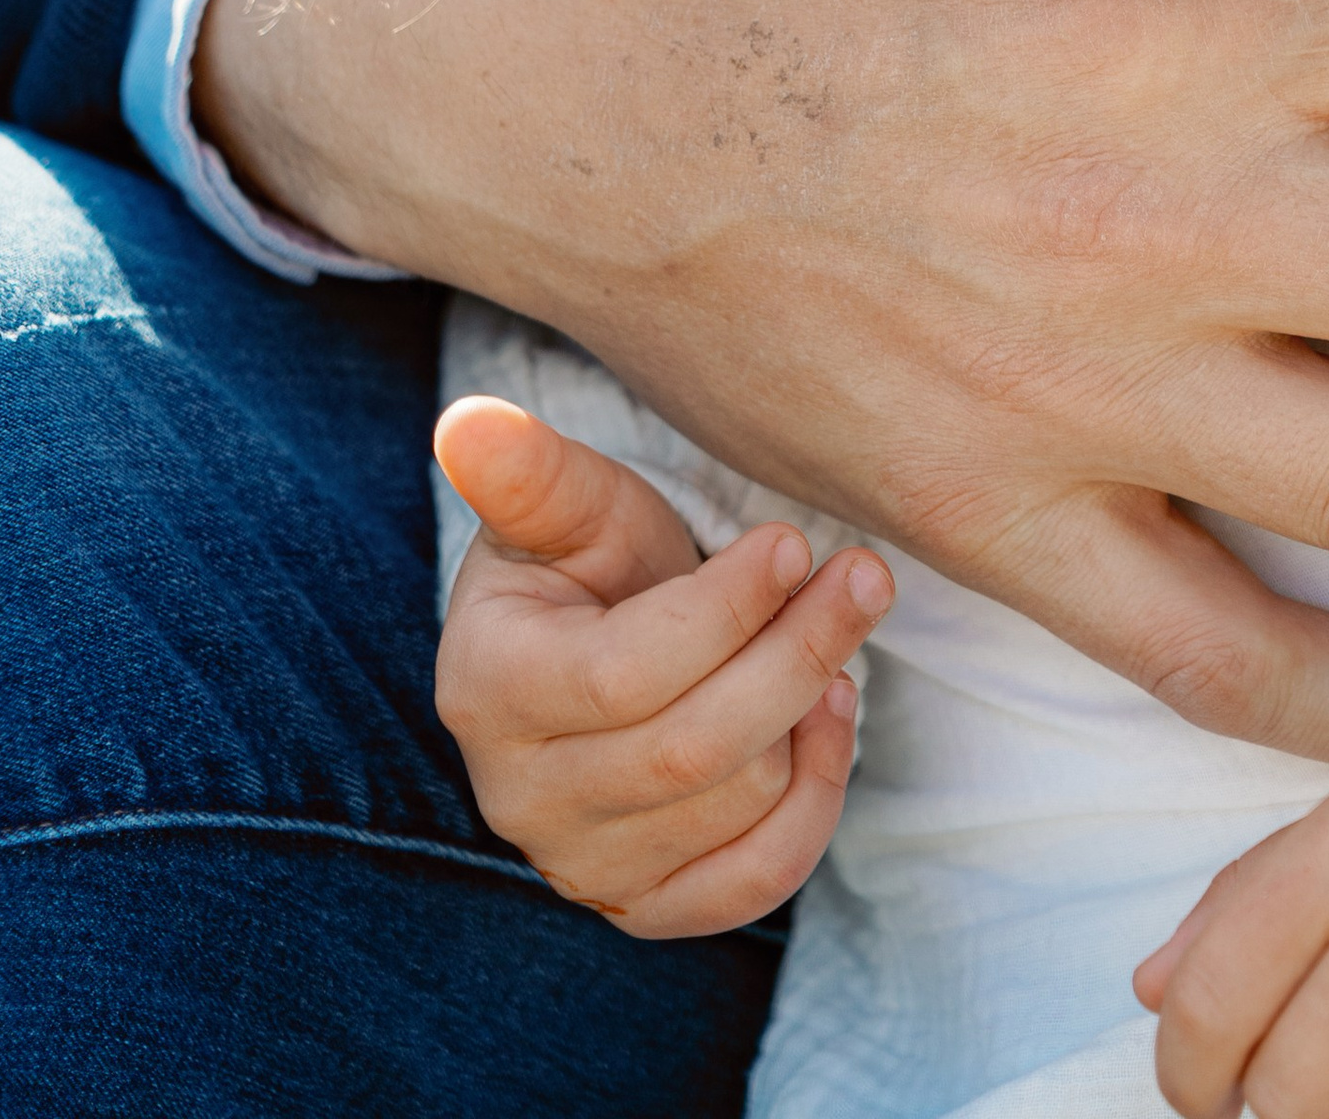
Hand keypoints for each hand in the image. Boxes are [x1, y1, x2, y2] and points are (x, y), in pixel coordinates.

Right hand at [431, 394, 889, 935]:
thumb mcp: (567, 505)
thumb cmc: (589, 565)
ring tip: (837, 628)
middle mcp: (520, 797)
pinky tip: (830, 716)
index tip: (792, 541)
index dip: (724, 610)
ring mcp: (581, 865)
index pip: (625, 674)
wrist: (600, 651)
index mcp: (488, 688)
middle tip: (863, 574)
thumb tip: (465, 422)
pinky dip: (815, 801)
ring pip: (736, 809)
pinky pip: (753, 884)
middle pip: (692, 751)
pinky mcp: (644, 906)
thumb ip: (529, 471)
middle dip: (797, 654)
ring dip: (813, 713)